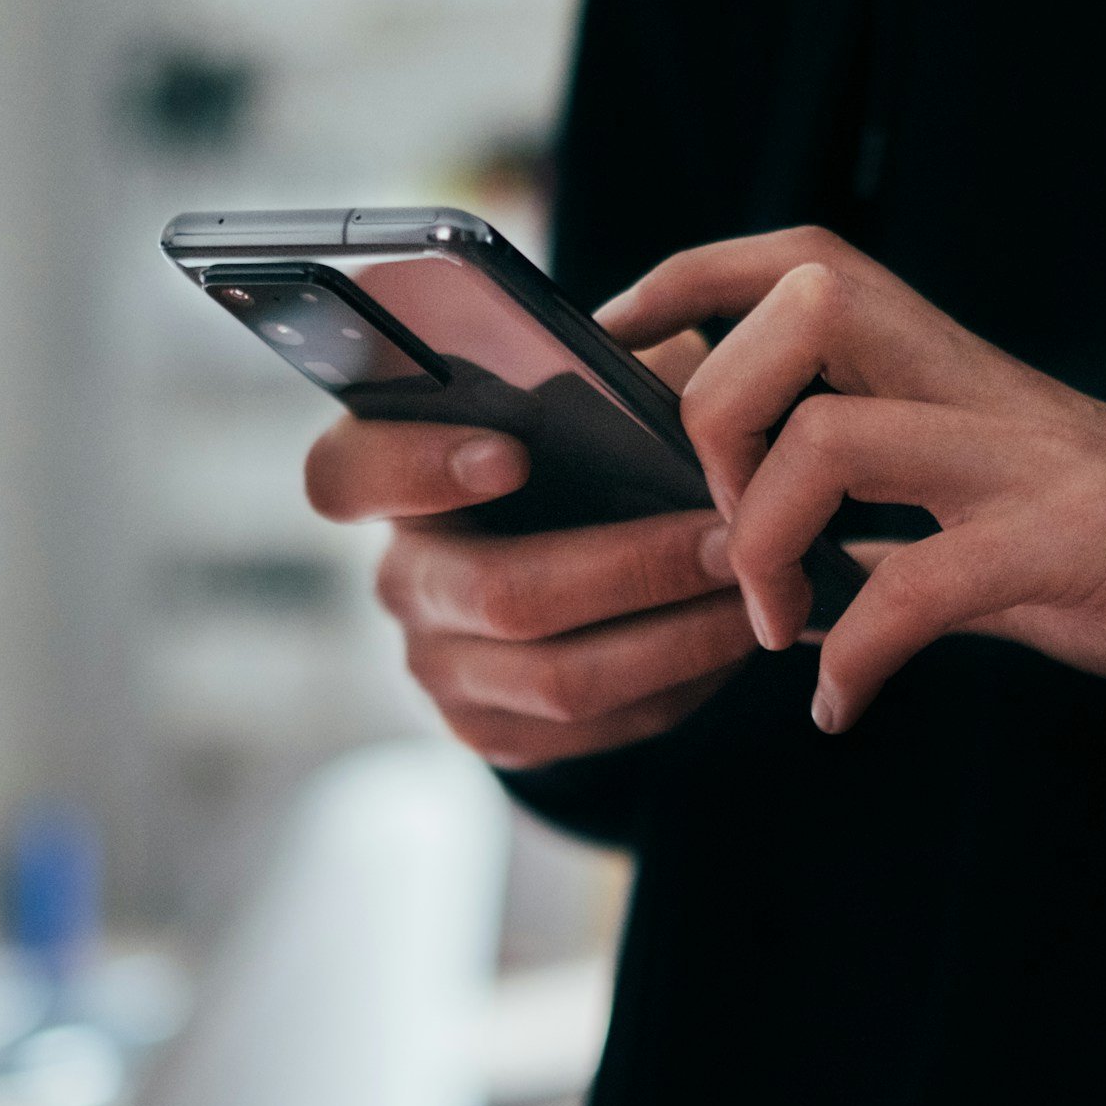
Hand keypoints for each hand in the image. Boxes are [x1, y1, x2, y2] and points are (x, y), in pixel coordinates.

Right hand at [303, 333, 759, 767]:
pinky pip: (592, 729)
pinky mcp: (490, 731)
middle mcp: (401, 577)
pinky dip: (677, 686)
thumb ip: (604, 374)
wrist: (573, 555)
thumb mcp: (584, 392)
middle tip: (730, 540)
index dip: (418, 468)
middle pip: (499, 594)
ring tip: (757, 594)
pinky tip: (730, 642)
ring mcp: (438, 666)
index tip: (512, 453)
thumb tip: (671, 382)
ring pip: (559, 679)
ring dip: (676, 638)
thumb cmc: (580, 449)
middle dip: (632, 569)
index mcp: (391, 476)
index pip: (347, 474)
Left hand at [599, 228, 1105, 733]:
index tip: (615, 342)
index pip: (803, 259)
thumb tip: (755, 541)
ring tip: (775, 627)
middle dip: (718, 413)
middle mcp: (984, 385)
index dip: (691, 278)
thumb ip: (880, 511)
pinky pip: (920, 585)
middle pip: (805, 306)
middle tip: (719, 530)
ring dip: (767, 542)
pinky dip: (856, 655)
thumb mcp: (982, 512)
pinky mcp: (1072, 543)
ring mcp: (1030, 457)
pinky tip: (841, 705)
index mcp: (952, 367)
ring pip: (835, 435)